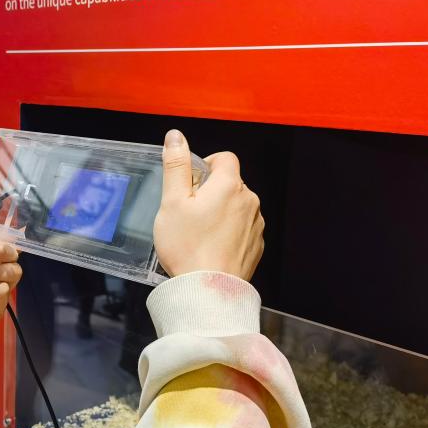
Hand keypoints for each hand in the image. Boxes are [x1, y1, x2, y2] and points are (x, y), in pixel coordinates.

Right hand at [153, 130, 263, 280]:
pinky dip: (228, 232)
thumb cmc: (188, 247)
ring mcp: (256, 224)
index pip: (224, 158)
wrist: (208, 289)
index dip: (206, 164)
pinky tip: (210, 247)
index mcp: (229, 185)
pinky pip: (242, 229)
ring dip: (221, 212)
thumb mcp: (172, 202)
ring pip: (236, 206)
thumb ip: (176, 166)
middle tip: (188, 213)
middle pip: (230, 183)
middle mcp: (249, 201)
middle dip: (211, 191)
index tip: (191, 182)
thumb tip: (175, 137)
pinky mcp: (256, 245)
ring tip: (198, 233)